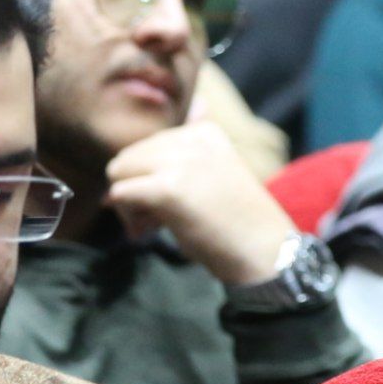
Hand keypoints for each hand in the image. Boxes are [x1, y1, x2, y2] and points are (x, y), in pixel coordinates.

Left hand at [104, 120, 299, 284]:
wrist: (264, 251)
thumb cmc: (238, 220)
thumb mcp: (214, 173)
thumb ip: (185, 155)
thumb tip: (138, 149)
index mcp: (204, 132)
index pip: (148, 146)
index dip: (149, 178)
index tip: (170, 203)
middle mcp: (192, 139)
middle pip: (128, 157)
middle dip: (134, 189)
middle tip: (157, 220)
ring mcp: (180, 162)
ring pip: (118, 172)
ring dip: (128, 203)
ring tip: (155, 225)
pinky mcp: (168, 188)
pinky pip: (119, 194)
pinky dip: (128, 216)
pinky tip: (149, 232)